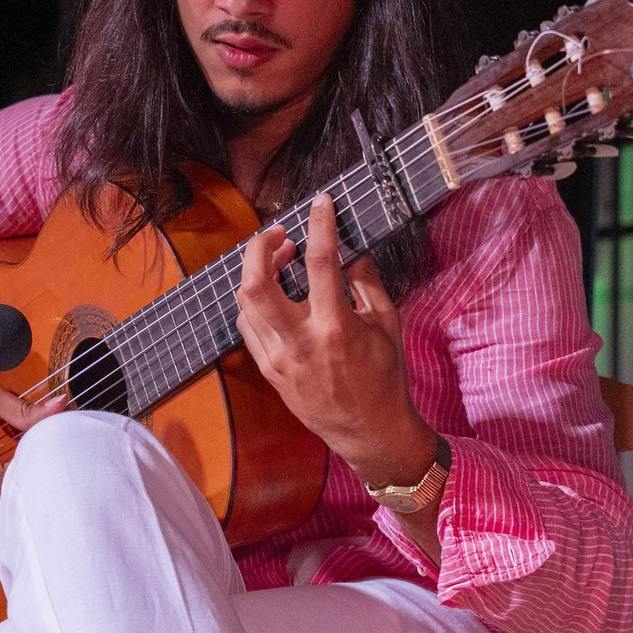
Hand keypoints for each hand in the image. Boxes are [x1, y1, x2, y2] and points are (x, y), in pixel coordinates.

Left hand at [234, 193, 437, 486]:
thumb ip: (366, 282)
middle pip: (256, 285)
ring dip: (257, 271)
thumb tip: (350, 247)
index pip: (320, 263)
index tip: (321, 201)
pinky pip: (248, 325)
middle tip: (278, 232)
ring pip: (245, 303)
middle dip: (259, 248)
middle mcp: (300, 342)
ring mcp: (278, 359)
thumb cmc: (384, 377)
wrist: (368, 431)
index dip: (319, 225)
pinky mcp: (268, 371)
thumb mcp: (387, 324)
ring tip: (280, 257)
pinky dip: (255, 301)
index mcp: (335, 328)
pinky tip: (275, 292)